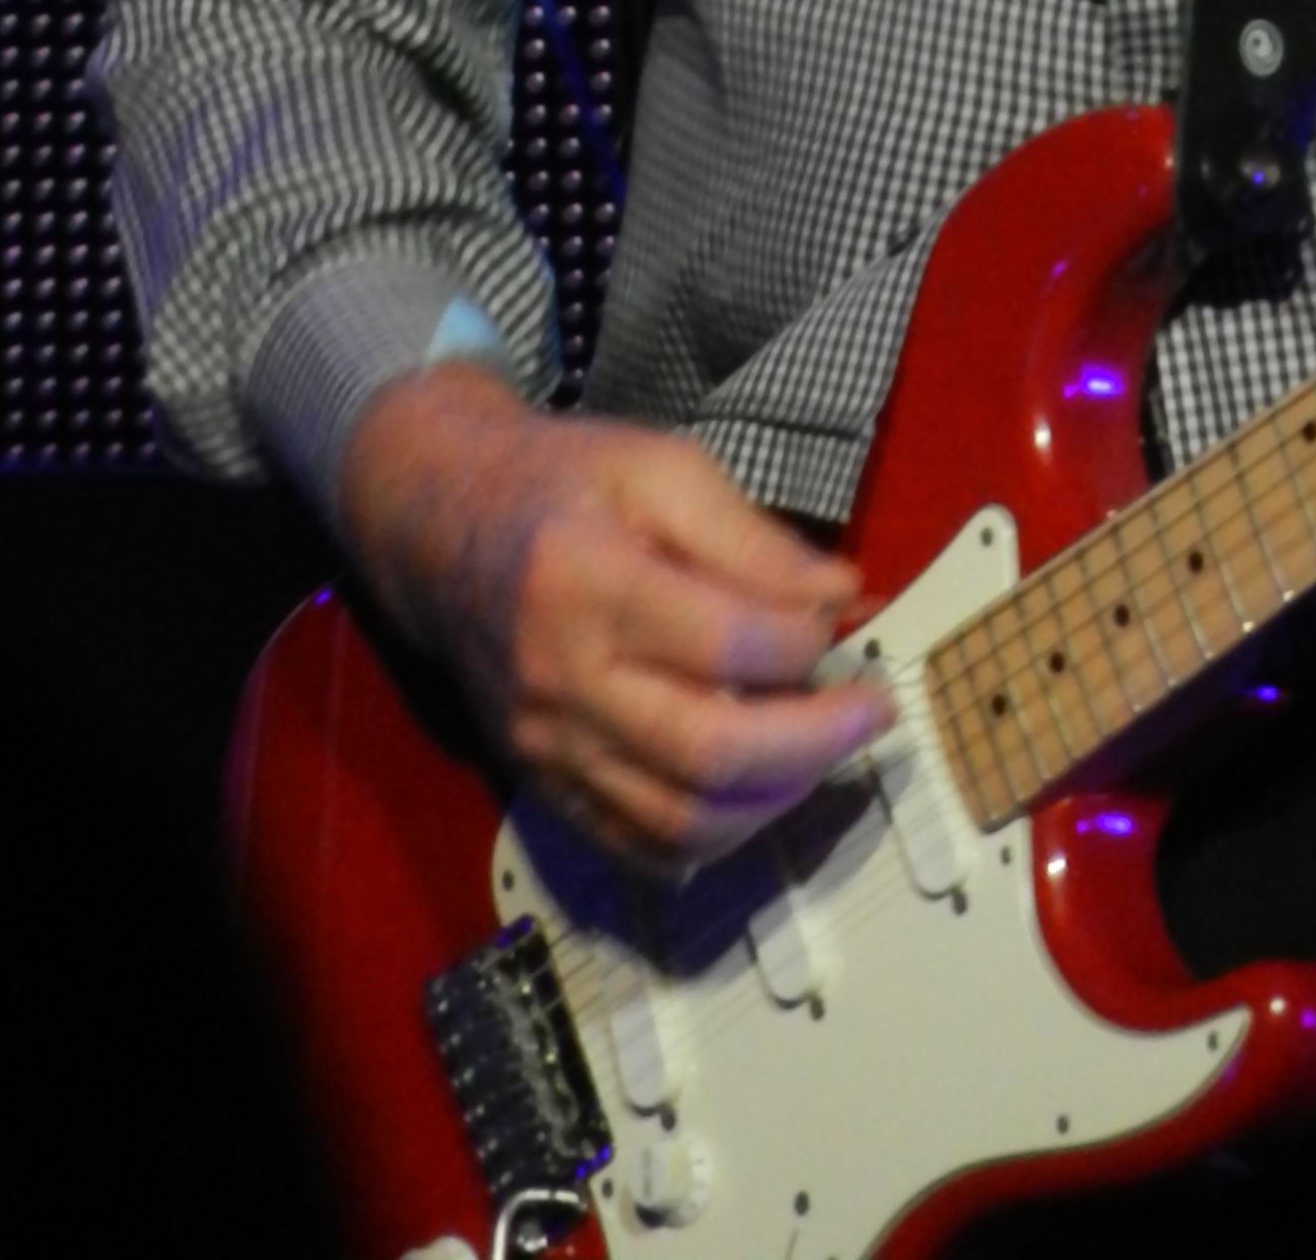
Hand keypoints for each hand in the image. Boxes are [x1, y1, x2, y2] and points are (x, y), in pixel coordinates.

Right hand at [336, 363, 893, 872]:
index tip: (838, 619)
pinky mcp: (545, 786)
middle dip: (814, 741)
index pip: (722, 643)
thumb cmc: (563, 484)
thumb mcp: (660, 467)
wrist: (443, 530)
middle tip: (872, 710)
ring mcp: (549, 749)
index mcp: (588, 583)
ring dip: (776, 799)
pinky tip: (761, 792)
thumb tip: (842, 598)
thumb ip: (751, 538)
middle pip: (707, 752)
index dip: (801, 643)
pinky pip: (640, 847)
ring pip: (680, 821)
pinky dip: (716, 836)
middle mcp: (563, 683)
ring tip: (823, 749)